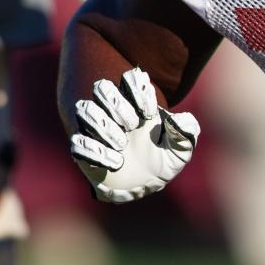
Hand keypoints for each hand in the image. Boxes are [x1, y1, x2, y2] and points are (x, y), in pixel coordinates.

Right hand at [69, 68, 199, 203]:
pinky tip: (115, 162)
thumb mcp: (182, 148)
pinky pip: (77, 143)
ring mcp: (96, 131)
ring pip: (84, 109)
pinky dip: (94, 151)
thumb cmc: (164, 159)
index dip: (137, 89)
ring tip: (122, 144)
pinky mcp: (85, 153)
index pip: (129, 77)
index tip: (150, 113)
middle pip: (101, 87)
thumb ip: (187, 131)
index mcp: (136, 104)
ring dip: (103, 126)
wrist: (147, 186)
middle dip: (118, 105)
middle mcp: (113, 112)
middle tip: (133, 125)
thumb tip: (175, 119)